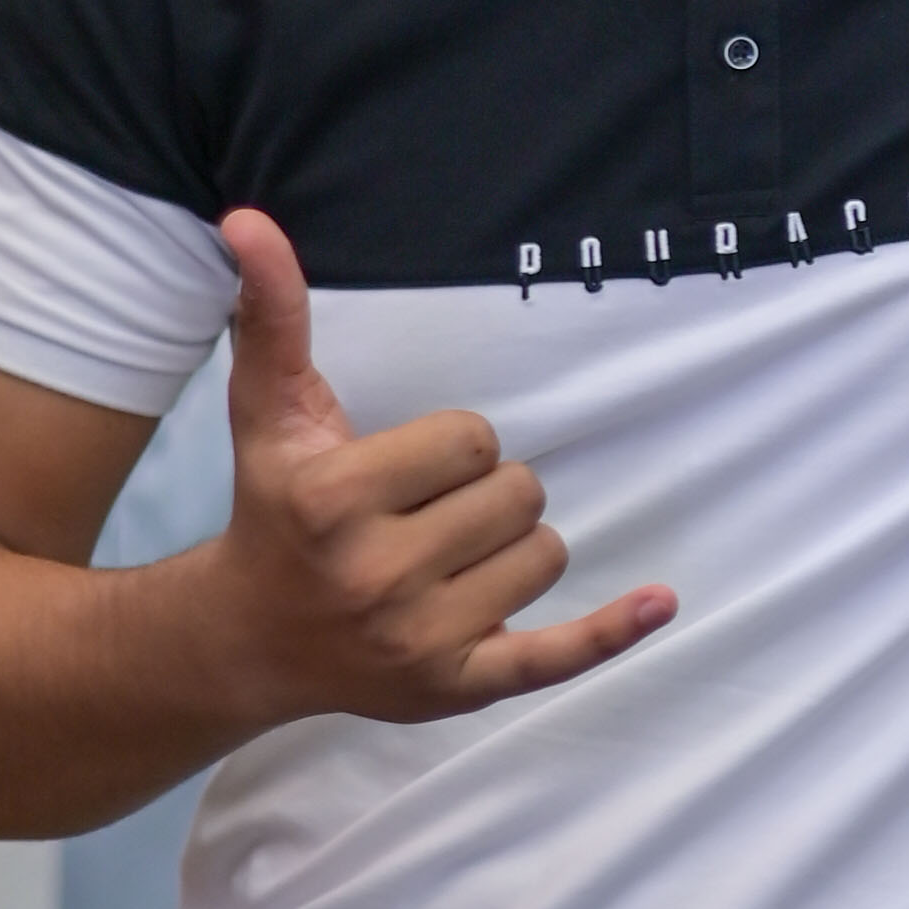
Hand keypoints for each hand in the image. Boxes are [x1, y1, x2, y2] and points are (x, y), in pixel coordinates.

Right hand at [201, 211, 675, 731]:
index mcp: (334, 499)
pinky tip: (660, 600)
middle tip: (424, 516)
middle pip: (517, 494)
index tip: (403, 471)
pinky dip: (612, 630)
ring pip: (544, 555)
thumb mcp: (269, 412)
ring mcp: (420, 639)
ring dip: (512, 548)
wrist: (247, 639)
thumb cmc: (273, 509)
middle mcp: (374, 575)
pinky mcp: (457, 687)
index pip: (472, 440)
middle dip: (484, 495)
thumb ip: (272, 314)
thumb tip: (249, 221)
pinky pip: (557, 656)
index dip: (449, 447)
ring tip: (445, 560)